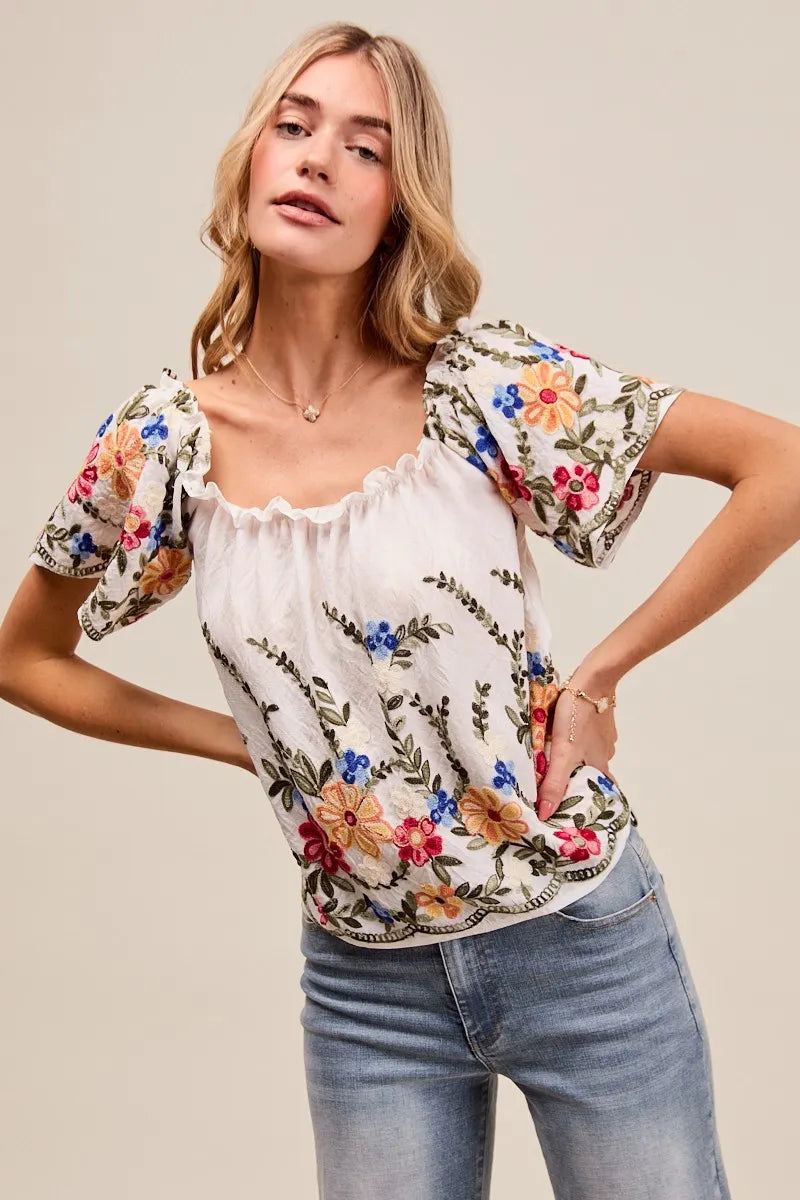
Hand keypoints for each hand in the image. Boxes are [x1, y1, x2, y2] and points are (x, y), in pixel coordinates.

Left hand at [536, 680, 618, 820]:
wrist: (592, 679)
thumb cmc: (578, 718)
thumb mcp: (563, 754)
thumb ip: (554, 783)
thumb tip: (545, 814)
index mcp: (600, 764)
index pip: (596, 792)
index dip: (585, 801)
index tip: (572, 809)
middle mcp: (605, 752)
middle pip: (590, 772)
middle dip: (575, 779)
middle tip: (556, 785)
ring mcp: (603, 734)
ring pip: (587, 753)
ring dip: (574, 758)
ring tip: (552, 761)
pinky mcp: (596, 717)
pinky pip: (585, 735)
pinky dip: (575, 739)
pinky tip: (561, 735)